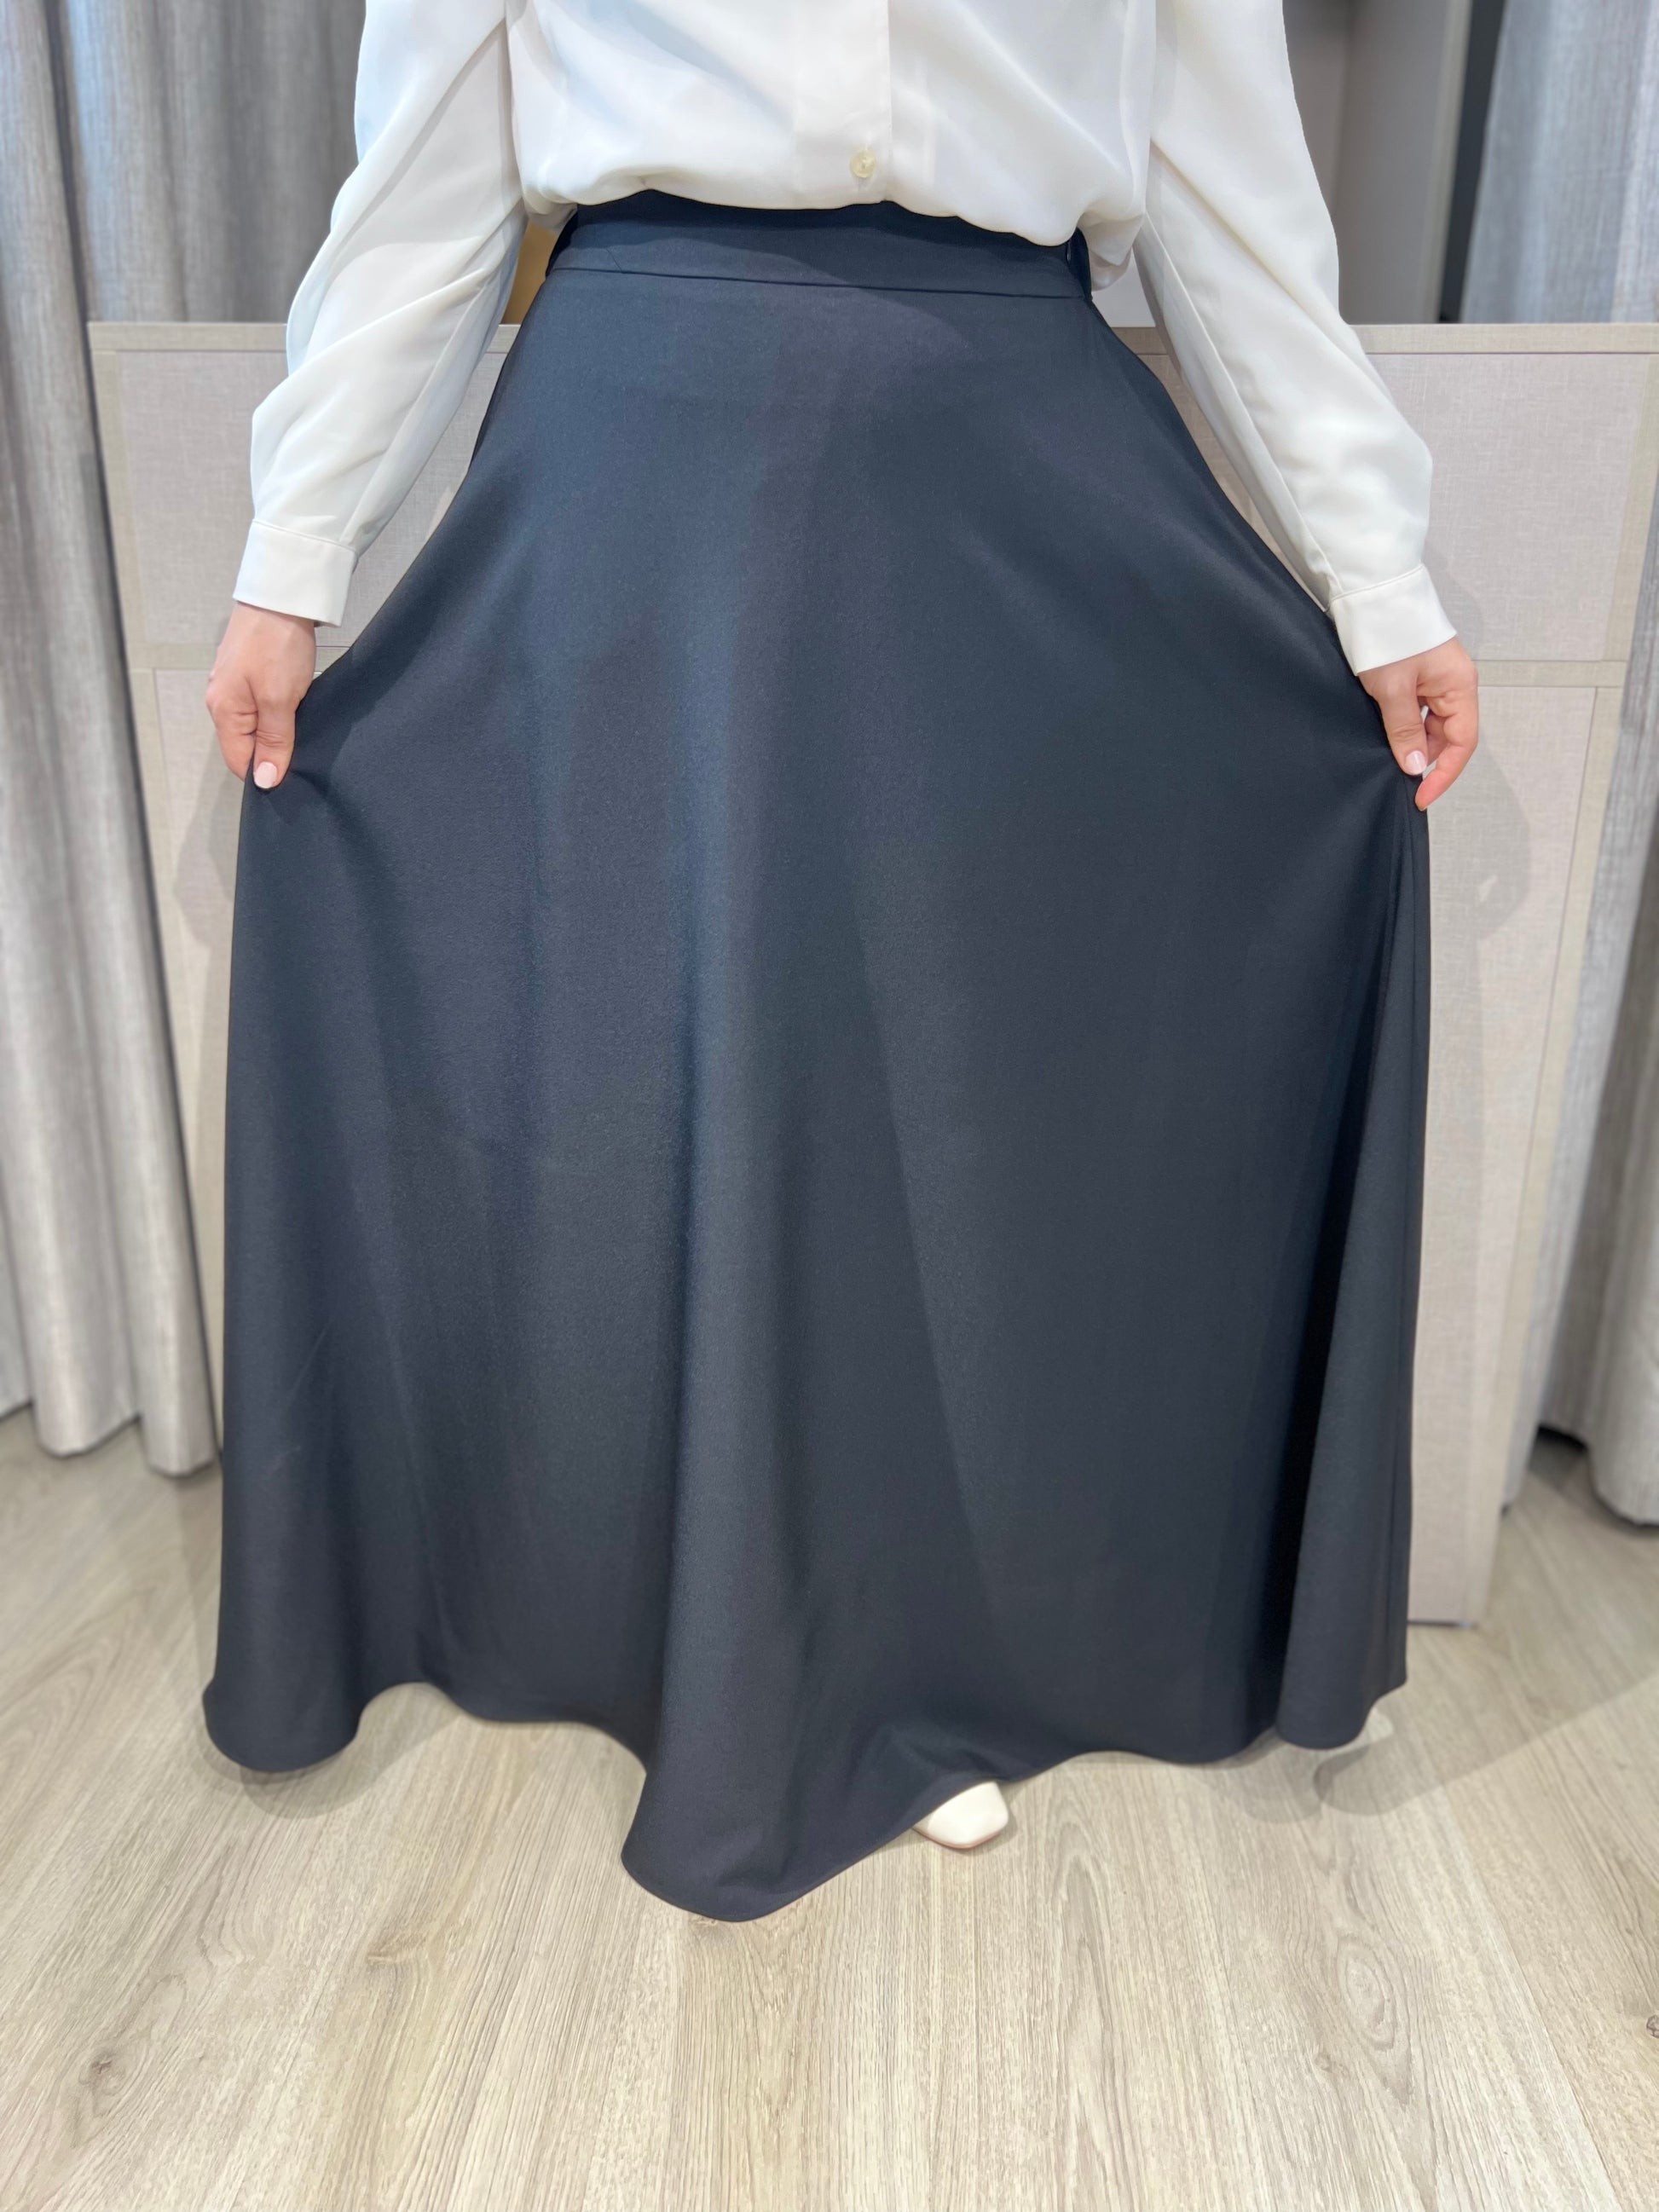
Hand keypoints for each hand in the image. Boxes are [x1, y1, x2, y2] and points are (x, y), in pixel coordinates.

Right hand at [205, 602, 318, 790]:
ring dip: (279, 732)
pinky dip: (280, 713)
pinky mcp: (250, 673)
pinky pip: (262, 707)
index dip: (265, 773)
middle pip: (246, 745)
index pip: (239, 761)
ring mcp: (235, 686)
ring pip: (256, 726)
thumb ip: (273, 741)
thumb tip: (264, 780)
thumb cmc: (277, 643)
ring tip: (303, 728)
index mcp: (222, 711)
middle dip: (273, 753)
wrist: (281, 595)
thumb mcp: (279, 700)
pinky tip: (297, 708)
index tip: (293, 773)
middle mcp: (222, 700)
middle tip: (304, 750)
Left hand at [1358, 635, 1478, 810]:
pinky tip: (1385, 732)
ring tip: (1386, 755)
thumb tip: (1415, 766)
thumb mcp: (1393, 689)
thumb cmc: (1388, 633)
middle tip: (1396, 778)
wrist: (1372, 591)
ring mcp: (1436, 678)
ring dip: (1411, 742)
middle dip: (1424, 759)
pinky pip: (1417, 709)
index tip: (1421, 796)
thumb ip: (1405, 730)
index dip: (1444, 774)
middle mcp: (1454, 684)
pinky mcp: (1417, 674)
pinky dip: (1403, 725)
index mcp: (1459, 686)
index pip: (1462, 743)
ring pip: (1430, 724)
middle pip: (1447, 735)